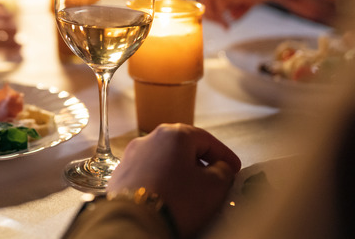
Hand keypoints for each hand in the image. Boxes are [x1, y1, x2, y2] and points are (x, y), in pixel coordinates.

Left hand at [108, 124, 240, 238]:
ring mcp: (130, 155)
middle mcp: (149, 138)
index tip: (234, 168)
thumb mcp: (214, 186)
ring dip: (179, 171)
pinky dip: (161, 180)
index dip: (224, 155)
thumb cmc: (177, 200)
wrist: (133, 221)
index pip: (207, 140)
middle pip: (182, 147)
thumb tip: (220, 168)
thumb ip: (223, 172)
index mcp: (174, 134)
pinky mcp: (120, 174)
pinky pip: (147, 173)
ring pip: (163, 159)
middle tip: (215, 178)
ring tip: (191, 190)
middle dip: (200, 162)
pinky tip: (168, 195)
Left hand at [199, 0, 342, 27]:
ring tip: (225, 25)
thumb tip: (232, 18)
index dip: (210, 9)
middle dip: (208, 13)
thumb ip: (242, 6)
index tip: (220, 21)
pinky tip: (230, 24)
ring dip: (213, 15)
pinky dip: (221, 15)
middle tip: (220, 24)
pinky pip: (220, 2)